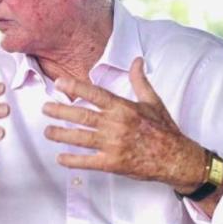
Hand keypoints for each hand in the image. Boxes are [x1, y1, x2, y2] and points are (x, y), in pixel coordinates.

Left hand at [42, 58, 206, 192]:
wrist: (177, 158)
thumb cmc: (164, 129)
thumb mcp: (153, 101)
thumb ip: (140, 81)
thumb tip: (137, 60)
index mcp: (124, 108)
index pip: (95, 94)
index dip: (75, 88)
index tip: (59, 83)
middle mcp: (117, 125)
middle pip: (82, 116)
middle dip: (60, 112)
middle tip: (45, 108)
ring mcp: (114, 145)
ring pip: (81, 138)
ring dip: (61, 134)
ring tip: (47, 131)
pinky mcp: (114, 163)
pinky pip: (89, 161)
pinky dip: (73, 160)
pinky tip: (60, 158)